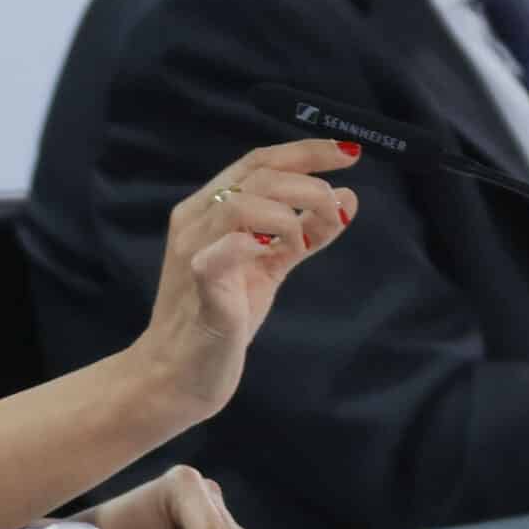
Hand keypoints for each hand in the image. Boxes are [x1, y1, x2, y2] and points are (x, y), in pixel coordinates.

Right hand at [133, 139, 360, 420]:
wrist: (178, 376)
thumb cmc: (221, 318)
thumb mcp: (270, 266)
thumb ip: (305, 232)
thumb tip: (347, 197)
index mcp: (209, 209)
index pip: (258, 161)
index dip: (306, 152)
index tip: (349, 154)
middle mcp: (196, 221)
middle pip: (257, 175)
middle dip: (309, 184)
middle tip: (335, 209)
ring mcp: (194, 250)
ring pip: (242, 204)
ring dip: (288, 218)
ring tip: (301, 246)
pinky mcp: (199, 285)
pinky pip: (226, 249)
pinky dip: (260, 244)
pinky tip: (280, 256)